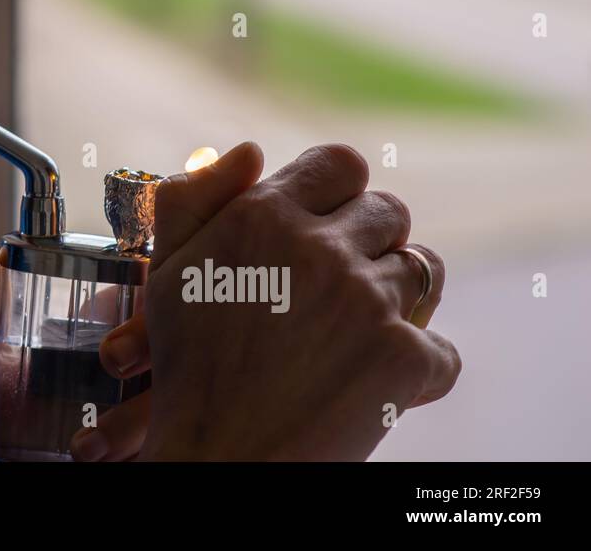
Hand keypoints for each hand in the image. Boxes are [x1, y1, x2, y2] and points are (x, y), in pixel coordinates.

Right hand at [71, 140, 459, 460]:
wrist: (218, 457)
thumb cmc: (187, 367)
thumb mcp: (167, 272)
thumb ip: (196, 197)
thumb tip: (250, 148)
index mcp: (264, 216)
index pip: (340, 163)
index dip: (339, 189)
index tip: (328, 219)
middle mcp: (320, 247)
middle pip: (389, 211)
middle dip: (371, 241)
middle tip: (341, 284)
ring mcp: (367, 301)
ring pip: (423, 270)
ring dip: (398, 295)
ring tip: (362, 329)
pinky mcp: (403, 357)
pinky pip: (439, 344)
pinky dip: (416, 368)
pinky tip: (376, 382)